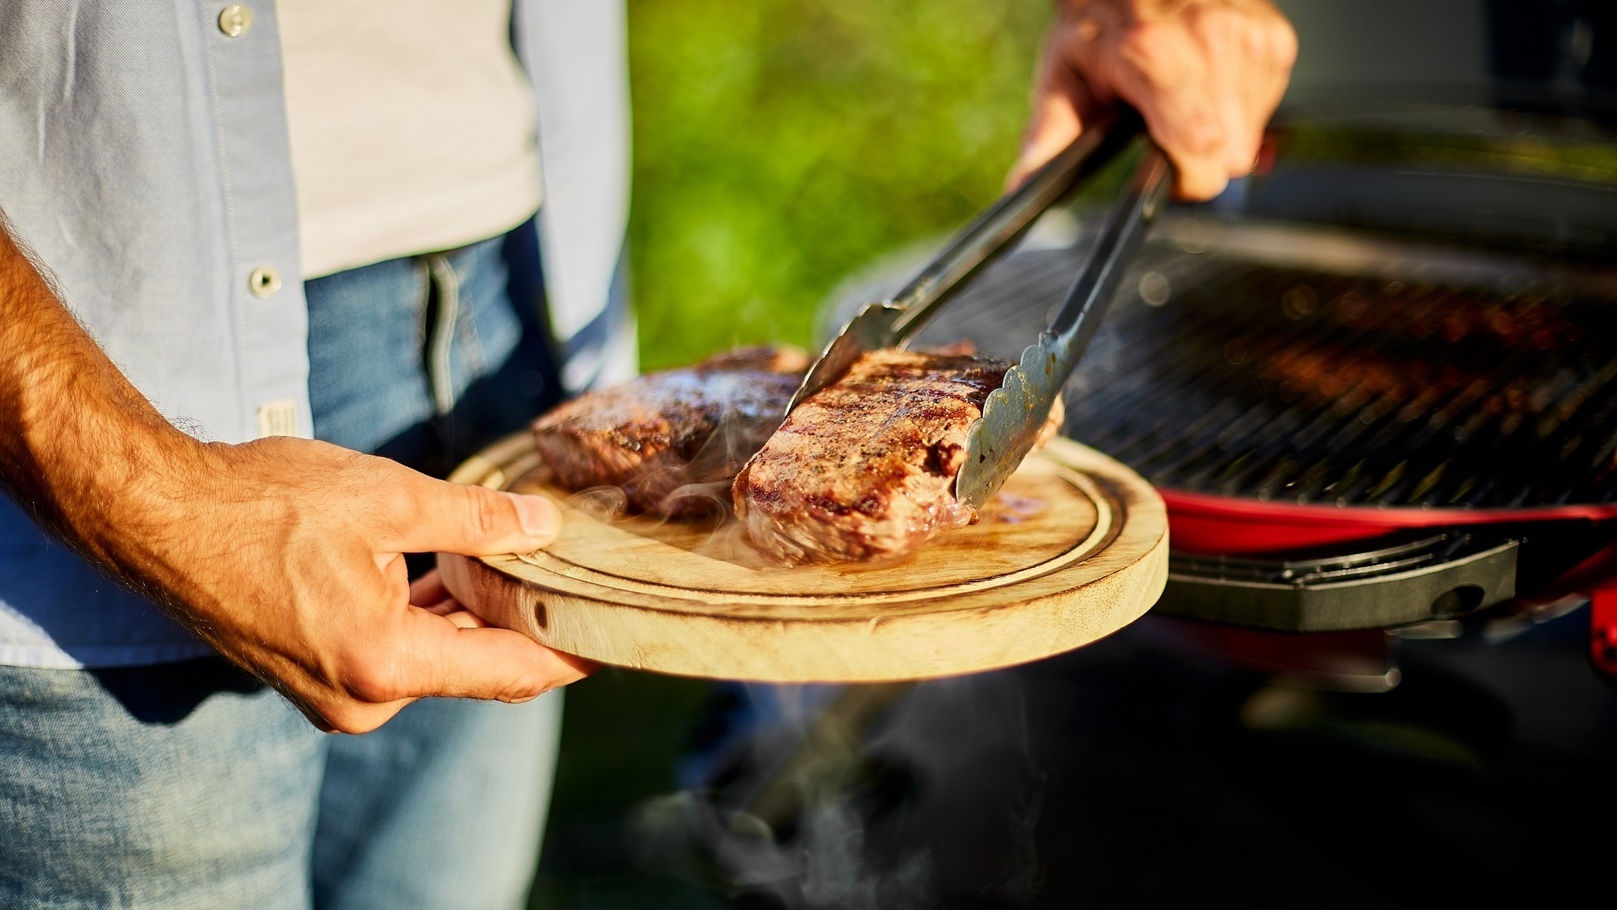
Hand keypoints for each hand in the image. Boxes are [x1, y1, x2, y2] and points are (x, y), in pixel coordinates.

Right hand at [128, 437, 592, 732]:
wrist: (156, 517)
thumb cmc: (263, 504)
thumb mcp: (388, 498)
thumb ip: (477, 522)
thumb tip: (545, 526)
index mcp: (386, 665)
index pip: (511, 671)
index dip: (570, 652)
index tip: (616, 634)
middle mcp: (362, 699)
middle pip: (476, 668)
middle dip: (526, 624)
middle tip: (580, 581)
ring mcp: (333, 695)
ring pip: (435, 660)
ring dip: (475, 619)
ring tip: (528, 570)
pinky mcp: (314, 674)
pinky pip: (396, 655)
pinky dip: (430, 621)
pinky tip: (457, 579)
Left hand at [1009, 0, 1296, 199]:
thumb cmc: (1102, 18)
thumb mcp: (1065, 73)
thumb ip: (1049, 135)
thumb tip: (1023, 184)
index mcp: (1156, 54)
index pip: (1202, 149)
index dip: (1186, 178)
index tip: (1166, 171)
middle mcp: (1211, 41)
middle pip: (1230, 155)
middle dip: (1200, 160)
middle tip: (1166, 130)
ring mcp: (1249, 38)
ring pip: (1250, 138)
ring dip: (1220, 134)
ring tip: (1183, 99)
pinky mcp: (1275, 39)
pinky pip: (1267, 109)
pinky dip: (1239, 108)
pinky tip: (1207, 85)